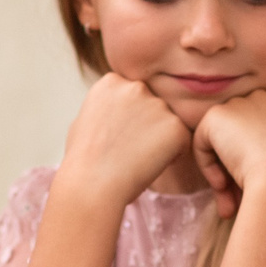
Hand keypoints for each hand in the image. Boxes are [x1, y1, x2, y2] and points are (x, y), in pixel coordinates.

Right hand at [57, 74, 192, 214]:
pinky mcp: (175, 125)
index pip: (132, 95)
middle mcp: (136, 86)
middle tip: (130, 150)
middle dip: (147, 125)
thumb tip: (116, 110)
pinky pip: (183, 140)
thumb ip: (106, 107)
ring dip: (160, 139)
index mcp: (112, 82)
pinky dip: (173, 154)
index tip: (117, 138)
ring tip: (137, 159)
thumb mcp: (84, 120)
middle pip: (152, 105)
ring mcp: (157, 104)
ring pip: (168, 122)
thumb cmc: (82, 161)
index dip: (128, 119)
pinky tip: (150, 165)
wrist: (91, 184)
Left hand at [191, 90, 265, 218]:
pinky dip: (208, 168)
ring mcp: (240, 104)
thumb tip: (247, 166)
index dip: (252, 159)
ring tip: (230, 203)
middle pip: (238, 134)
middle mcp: (263, 98)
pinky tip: (223, 183)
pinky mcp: (218, 115)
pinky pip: (202, 143)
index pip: (258, 130)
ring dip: (222, 173)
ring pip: (219, 141)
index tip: (256, 184)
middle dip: (234, 169)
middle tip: (237, 200)